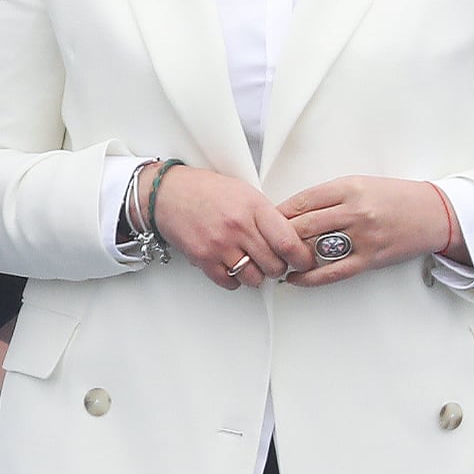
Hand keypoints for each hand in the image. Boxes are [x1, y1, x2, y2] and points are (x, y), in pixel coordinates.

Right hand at [153, 165, 307, 288]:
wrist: (168, 193)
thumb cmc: (207, 191)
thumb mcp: (246, 193)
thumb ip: (268, 216)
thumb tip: (292, 240)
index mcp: (254, 207)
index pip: (288, 242)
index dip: (302, 257)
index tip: (304, 261)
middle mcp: (238, 227)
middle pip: (274, 265)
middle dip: (278, 267)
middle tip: (274, 260)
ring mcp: (219, 244)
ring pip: (253, 278)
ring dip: (256, 275)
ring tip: (251, 262)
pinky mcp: (203, 258)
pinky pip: (229, 283)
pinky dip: (234, 280)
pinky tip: (232, 265)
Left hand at [277, 174, 467, 285]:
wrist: (434, 213)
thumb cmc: (395, 197)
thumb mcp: (361, 185)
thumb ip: (330, 197)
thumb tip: (294, 211)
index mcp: (349, 187)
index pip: (302, 201)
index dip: (279, 213)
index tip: (264, 221)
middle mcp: (355, 210)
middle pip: (303, 225)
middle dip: (279, 236)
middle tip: (263, 243)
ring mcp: (363, 236)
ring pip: (315, 248)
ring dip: (291, 257)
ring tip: (275, 261)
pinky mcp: (371, 258)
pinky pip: (333, 272)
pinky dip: (309, 278)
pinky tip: (295, 278)